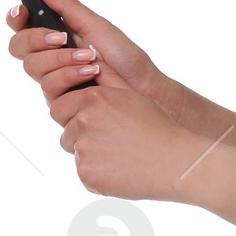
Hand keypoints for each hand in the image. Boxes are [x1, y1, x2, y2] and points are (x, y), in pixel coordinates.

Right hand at [5, 0, 188, 121]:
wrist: (140, 87)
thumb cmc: (123, 56)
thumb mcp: (95, 24)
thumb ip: (66, 5)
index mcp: (55, 34)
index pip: (21, 26)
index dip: (16, 17)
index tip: (23, 11)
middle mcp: (49, 57)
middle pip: (18, 47)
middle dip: (38, 39)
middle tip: (62, 38)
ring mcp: (52, 79)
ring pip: (32, 67)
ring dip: (61, 59)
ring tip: (89, 58)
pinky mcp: (59, 100)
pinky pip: (48, 88)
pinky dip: (70, 76)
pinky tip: (90, 74)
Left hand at [47, 72, 198, 201]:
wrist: (174, 162)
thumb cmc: (159, 128)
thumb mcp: (132, 96)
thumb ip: (106, 81)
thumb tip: (90, 58)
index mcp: (94, 99)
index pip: (60, 107)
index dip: (74, 117)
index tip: (92, 126)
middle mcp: (84, 121)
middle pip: (65, 133)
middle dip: (77, 138)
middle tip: (105, 144)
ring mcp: (84, 149)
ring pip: (77, 155)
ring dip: (92, 157)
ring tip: (121, 158)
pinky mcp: (87, 174)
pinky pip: (86, 174)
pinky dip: (99, 176)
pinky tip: (122, 172)